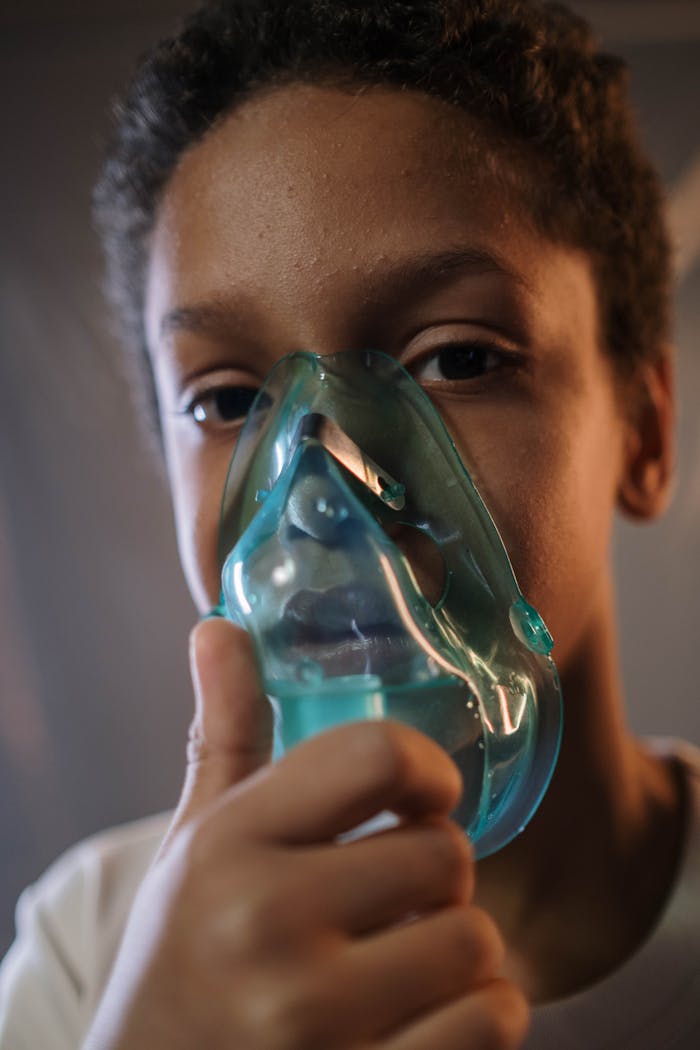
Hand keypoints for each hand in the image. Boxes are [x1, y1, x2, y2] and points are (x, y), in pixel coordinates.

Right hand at [84, 619, 528, 1049]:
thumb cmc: (185, 951)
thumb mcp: (197, 840)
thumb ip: (223, 731)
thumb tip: (218, 625)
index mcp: (230, 842)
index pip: (378, 757)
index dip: (427, 769)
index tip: (423, 795)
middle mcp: (263, 923)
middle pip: (445, 854)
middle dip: (439, 872)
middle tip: (400, 894)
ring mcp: (311, 1018)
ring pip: (478, 942)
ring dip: (460, 948)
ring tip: (407, 957)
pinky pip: (492, 1021)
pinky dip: (481, 1015)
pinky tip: (426, 1016)